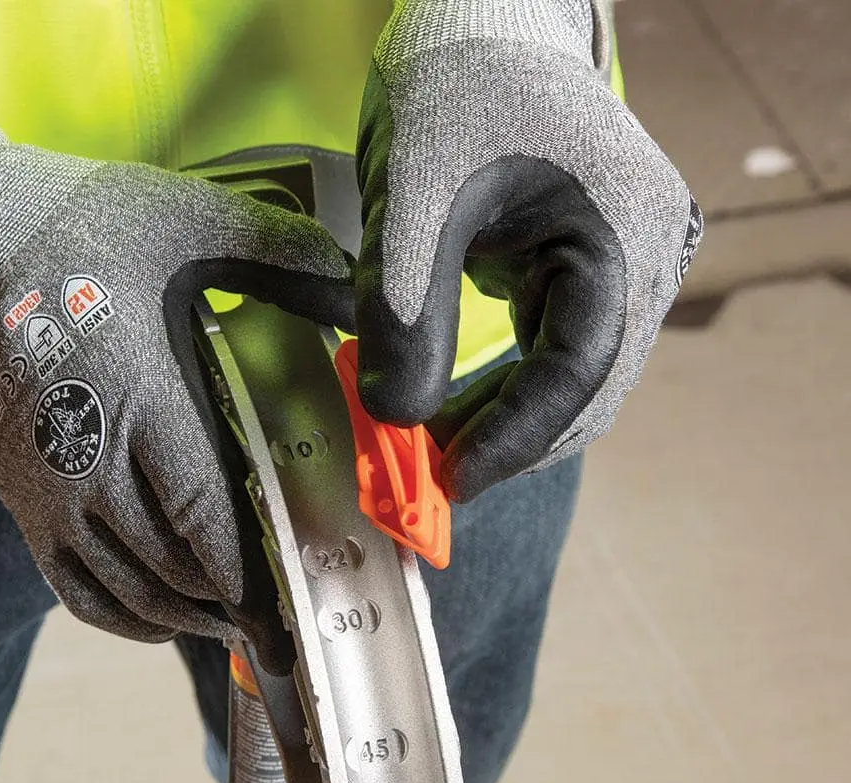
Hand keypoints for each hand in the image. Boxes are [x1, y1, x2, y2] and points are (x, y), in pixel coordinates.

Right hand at [0, 113, 353, 641]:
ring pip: (132, 593)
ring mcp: (53, 495)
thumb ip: (280, 256)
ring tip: (239, 627)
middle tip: (286, 623)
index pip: (208, 519)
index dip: (254, 574)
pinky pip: (78, 590)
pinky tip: (163, 621)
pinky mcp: (24, 504)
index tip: (296, 603)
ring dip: (192, 618)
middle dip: (238, 607)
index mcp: (144, 404)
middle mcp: (94, 467)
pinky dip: (127, 618)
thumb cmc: (70, 232)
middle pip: (178, 571)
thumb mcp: (186, 219)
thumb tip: (356, 293)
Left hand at [355, 0, 701, 499]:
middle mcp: (644, 256)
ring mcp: (622, 263)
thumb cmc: (452, 81)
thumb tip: (397, 418)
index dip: (517, 434)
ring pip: (573, 378)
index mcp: (623, 230)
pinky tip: (452, 403)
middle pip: (589, 386)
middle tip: (433, 474)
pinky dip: (506, 387)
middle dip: (512, 438)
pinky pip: (556, 351)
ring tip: (433, 445)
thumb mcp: (415, 191)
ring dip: (507, 420)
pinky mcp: (588, 267)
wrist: (483, 17)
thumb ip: (408, 305)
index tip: (452, 478)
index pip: (582, 366)